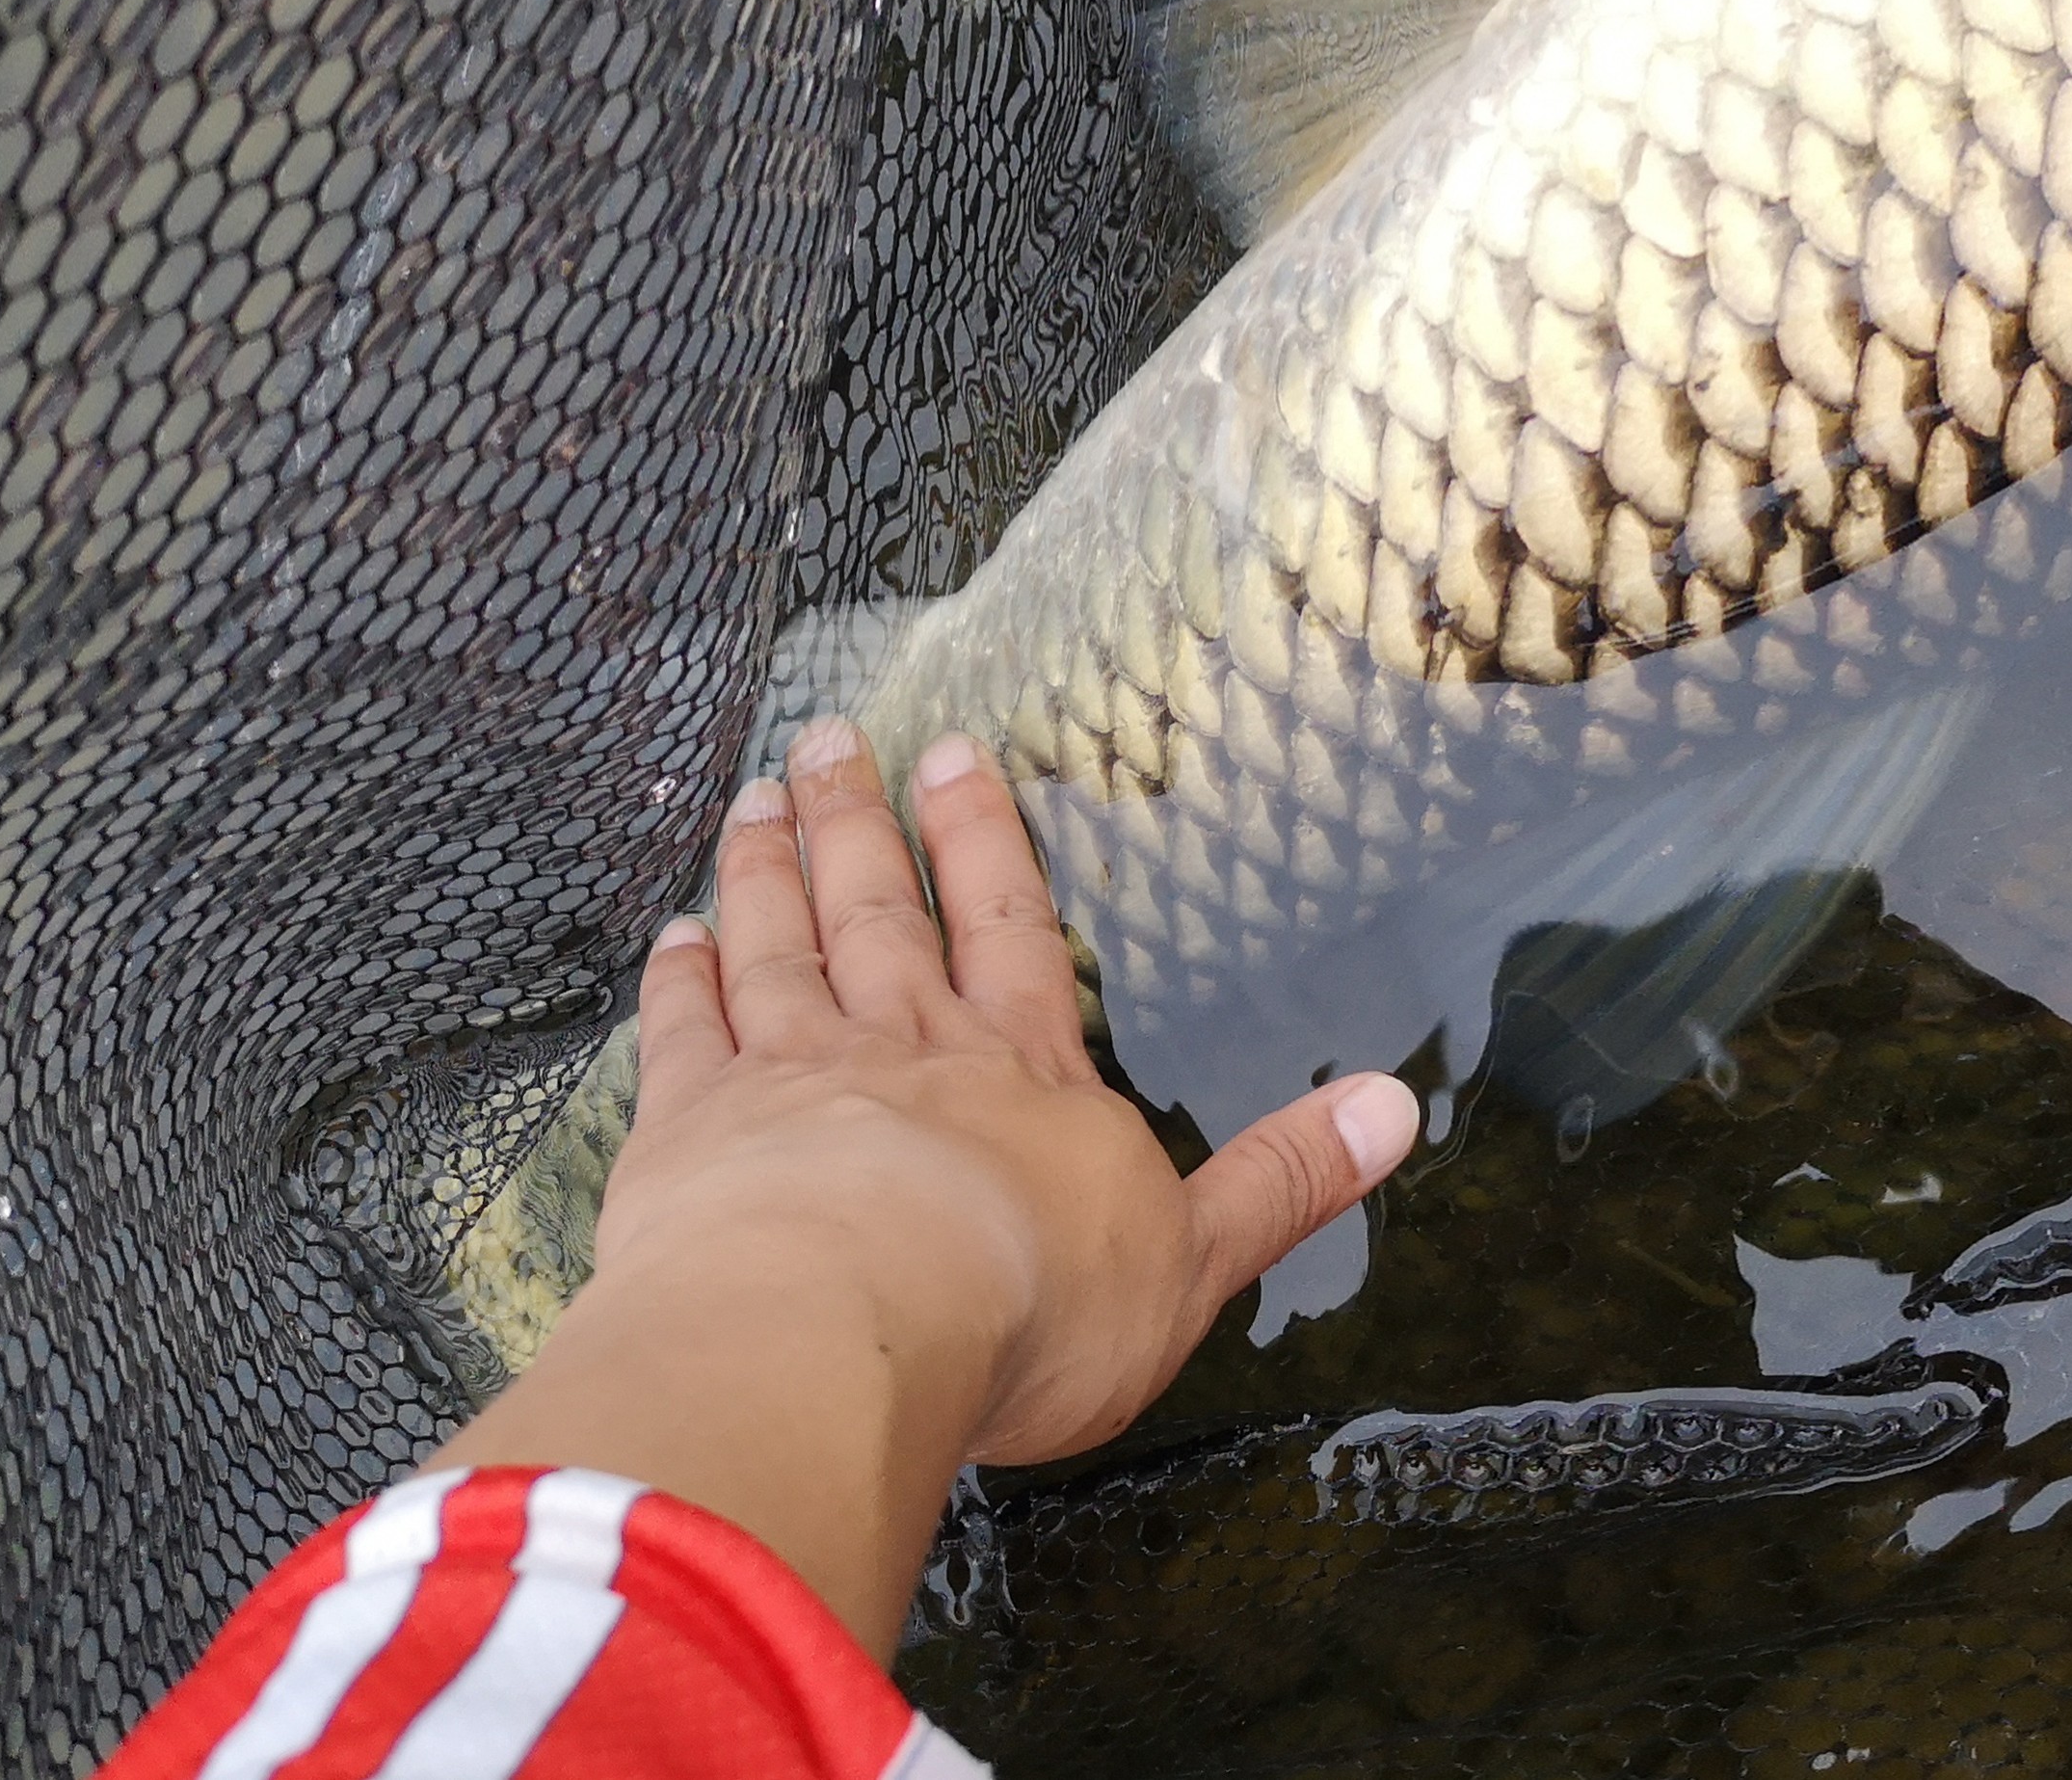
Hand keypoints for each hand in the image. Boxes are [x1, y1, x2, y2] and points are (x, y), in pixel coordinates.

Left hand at [437, 718, 1417, 1645]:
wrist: (844, 1334)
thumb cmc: (1029, 1308)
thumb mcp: (1193, 1257)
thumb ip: (1281, 1180)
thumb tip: (1399, 1107)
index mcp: (1025, 1072)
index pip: (1009, 928)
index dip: (985, 841)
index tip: (954, 753)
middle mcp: (906, 1047)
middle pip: (883, 911)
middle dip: (863, 823)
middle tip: (831, 736)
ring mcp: (789, 1078)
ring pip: (778, 946)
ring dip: (765, 870)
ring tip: (753, 800)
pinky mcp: (692, 1131)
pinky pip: (684, 1035)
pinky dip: (678, 980)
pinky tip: (671, 938)